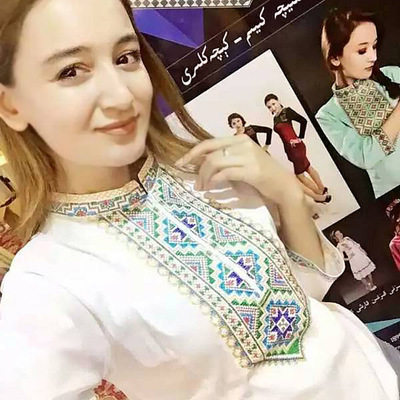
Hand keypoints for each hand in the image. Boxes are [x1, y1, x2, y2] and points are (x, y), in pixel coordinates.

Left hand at [175, 135, 301, 204]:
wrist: (284, 187)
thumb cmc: (262, 176)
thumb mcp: (242, 162)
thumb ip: (225, 159)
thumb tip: (200, 163)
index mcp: (239, 139)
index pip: (209, 142)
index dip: (192, 153)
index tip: (180, 163)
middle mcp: (243, 143)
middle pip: (210, 152)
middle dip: (197, 168)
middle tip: (194, 184)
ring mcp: (248, 156)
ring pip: (215, 162)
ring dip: (204, 176)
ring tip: (202, 188)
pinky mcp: (252, 170)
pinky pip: (225, 173)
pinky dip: (215, 181)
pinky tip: (212, 188)